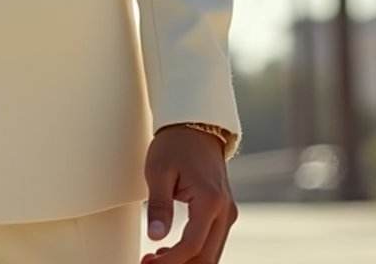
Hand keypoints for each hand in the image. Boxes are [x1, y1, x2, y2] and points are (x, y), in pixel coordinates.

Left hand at [141, 125, 237, 263]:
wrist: (195, 125)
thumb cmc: (176, 144)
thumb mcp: (159, 171)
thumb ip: (159, 205)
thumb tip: (154, 236)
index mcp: (210, 199)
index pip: (192, 245)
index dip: (169, 261)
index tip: (147, 263)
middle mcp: (225, 210)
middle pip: (206, 257)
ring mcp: (227, 212)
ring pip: (211, 254)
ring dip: (186, 261)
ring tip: (156, 258)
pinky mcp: (224, 212)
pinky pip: (212, 242)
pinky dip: (194, 252)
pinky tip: (170, 250)